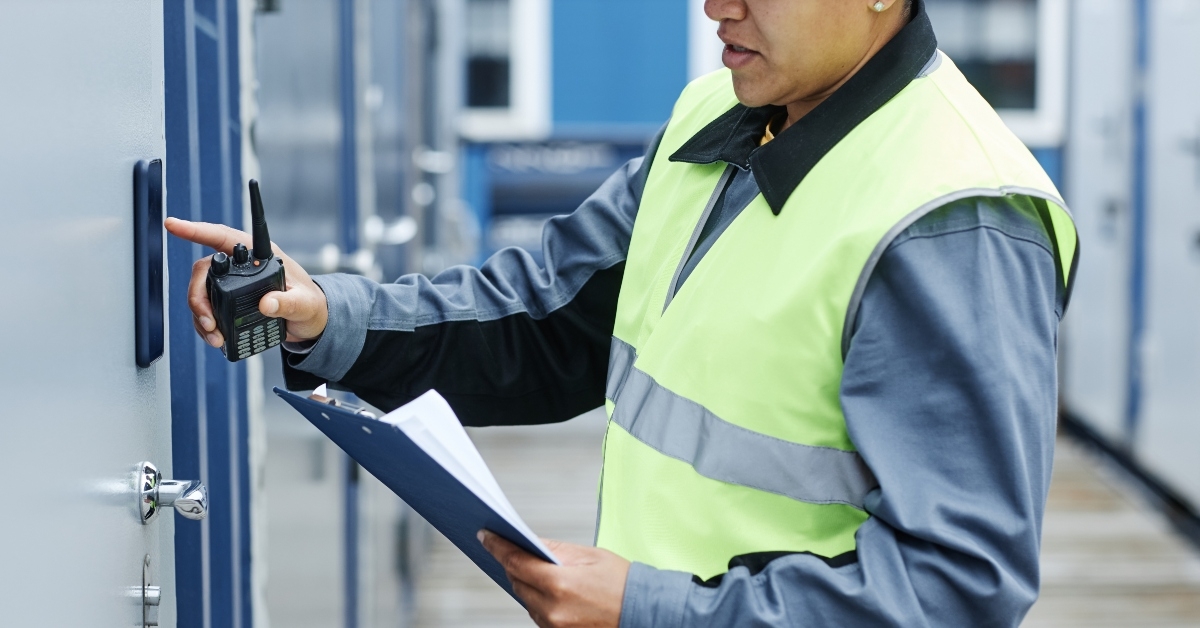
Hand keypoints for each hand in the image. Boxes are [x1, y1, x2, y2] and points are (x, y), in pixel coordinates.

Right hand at [164, 217, 327, 347]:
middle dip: (198, 296)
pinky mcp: (228, 302)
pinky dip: (205, 325)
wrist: (309, 322)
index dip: (197, 230)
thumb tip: (268, 304)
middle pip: (204, 271)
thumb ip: (289, 303)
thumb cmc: (311, 305)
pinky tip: (214, 337)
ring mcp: (233, 284)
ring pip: (202, 292)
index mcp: (260, 255)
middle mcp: (242, 266)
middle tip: (208, 321)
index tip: (173, 225)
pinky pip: (207, 309)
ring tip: (214, 337)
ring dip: (201, 315)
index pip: (224, 237)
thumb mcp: (305, 304)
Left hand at [479, 530, 628, 627]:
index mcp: (560, 584)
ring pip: (526, 600)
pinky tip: (546, 588)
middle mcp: (552, 610)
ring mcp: (554, 627)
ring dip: (526, 583)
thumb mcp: (591, 556)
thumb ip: (556, 550)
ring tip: (531, 567)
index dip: (498, 547)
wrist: (646, 613)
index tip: (485, 535)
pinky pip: (538, 615)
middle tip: (508, 546)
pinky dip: (539, 600)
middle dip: (513, 564)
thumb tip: (529, 542)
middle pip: (517, 582)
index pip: (516, 562)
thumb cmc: (622, 582)